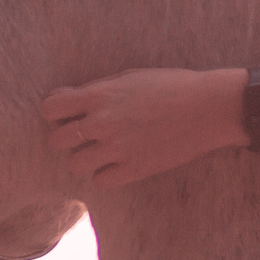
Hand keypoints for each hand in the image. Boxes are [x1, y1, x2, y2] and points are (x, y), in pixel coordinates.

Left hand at [40, 67, 247, 190]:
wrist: (209, 108)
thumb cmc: (171, 86)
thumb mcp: (130, 77)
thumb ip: (95, 89)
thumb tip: (61, 97)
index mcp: (100, 95)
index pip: (50, 109)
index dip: (56, 113)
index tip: (69, 115)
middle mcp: (103, 122)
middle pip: (57, 141)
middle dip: (67, 138)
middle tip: (85, 136)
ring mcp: (118, 148)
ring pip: (75, 165)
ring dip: (86, 159)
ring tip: (103, 152)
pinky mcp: (135, 169)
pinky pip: (100, 181)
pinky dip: (106, 174)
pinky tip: (119, 163)